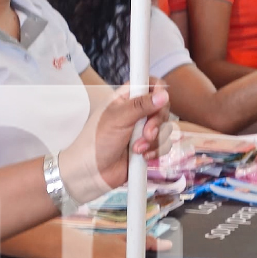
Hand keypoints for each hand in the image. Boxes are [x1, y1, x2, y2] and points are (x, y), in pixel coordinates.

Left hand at [58, 87, 170, 203]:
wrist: (92, 173)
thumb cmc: (95, 142)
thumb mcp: (117, 119)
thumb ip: (141, 105)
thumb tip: (164, 95)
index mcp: (126, 98)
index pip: (150, 84)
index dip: (159, 90)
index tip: (160, 100)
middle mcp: (137, 112)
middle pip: (162, 107)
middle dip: (157, 123)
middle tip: (145, 133)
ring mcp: (143, 130)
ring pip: (165, 127)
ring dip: (154, 140)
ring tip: (137, 149)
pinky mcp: (148, 146)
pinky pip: (164, 144)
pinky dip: (156, 151)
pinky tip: (142, 156)